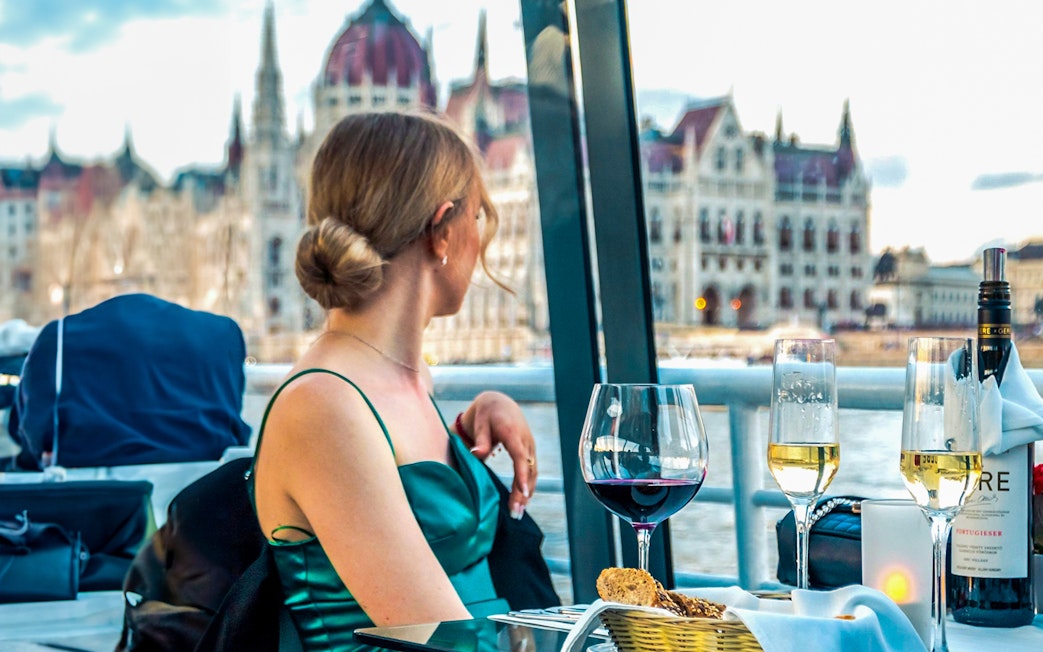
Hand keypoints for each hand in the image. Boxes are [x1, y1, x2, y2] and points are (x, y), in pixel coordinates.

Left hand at [460, 391, 536, 518]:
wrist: (499, 403)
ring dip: (527, 493)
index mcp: (513, 433)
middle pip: (528, 469)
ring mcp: (529, 446)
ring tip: (518, 512)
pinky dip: (528, 486)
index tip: (523, 491)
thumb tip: (476, 454)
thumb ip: (480, 440)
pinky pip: (531, 471)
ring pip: (532, 473)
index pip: (520, 456)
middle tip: (516, 512)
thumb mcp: (480, 423)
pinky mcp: (529, 452)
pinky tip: (522, 501)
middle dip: (523, 492)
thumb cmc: (486, 414)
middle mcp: (525, 441)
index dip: (522, 474)